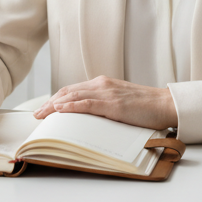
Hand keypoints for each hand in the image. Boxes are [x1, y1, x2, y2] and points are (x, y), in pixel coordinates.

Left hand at [33, 76, 177, 130]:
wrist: (164, 104)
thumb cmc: (146, 107)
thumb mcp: (120, 102)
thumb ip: (103, 105)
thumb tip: (88, 118)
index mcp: (103, 84)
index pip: (72, 90)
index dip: (56, 99)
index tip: (44, 109)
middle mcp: (102, 84)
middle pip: (68, 92)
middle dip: (49, 104)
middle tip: (36, 115)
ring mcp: (107, 93)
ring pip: (73, 97)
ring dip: (54, 106)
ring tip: (41, 115)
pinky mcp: (113, 104)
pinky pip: (87, 104)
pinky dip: (71, 106)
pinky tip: (59, 110)